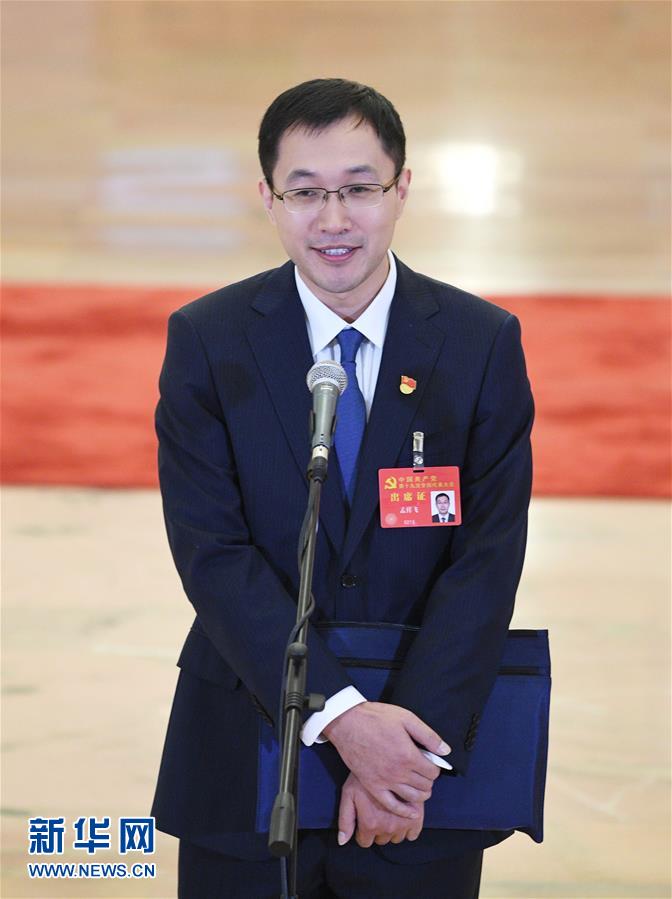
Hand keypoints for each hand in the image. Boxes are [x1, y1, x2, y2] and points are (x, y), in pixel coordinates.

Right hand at [322, 701, 448, 816]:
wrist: (347, 723)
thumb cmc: (376, 718)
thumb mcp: (406, 718)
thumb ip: (428, 736)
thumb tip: (446, 750)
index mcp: (408, 755)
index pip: (433, 772)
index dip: (435, 768)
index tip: (431, 762)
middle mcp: (398, 772)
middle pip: (424, 786)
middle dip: (429, 780)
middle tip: (424, 772)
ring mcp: (385, 781)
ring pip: (412, 797)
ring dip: (421, 794)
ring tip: (421, 787)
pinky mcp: (373, 786)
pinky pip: (392, 805)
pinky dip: (404, 811)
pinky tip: (412, 812)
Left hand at [338, 772, 424, 847]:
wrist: (386, 758)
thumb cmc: (365, 776)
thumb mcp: (348, 794)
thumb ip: (345, 820)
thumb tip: (342, 841)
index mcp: (370, 823)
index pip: (365, 842)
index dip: (363, 831)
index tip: (365, 821)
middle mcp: (388, 826)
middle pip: (381, 840)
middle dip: (378, 829)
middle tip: (378, 813)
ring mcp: (404, 822)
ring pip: (396, 838)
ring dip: (393, 829)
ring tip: (389, 812)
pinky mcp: (418, 815)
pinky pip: (413, 834)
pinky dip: (408, 829)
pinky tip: (402, 816)